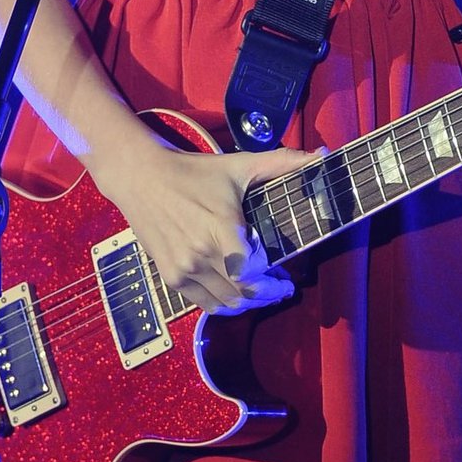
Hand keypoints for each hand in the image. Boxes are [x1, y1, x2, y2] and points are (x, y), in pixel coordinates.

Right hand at [90, 131, 321, 315]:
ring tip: (260, 294)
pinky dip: (223, 304)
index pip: (253, 274)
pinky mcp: (171, 276)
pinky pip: (203, 303)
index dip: (273, 283)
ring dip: (247, 303)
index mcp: (221, 228)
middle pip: (244, 294)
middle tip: (281, 290)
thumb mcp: (238, 165)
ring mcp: (184, 268)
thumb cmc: (193, 172)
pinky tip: (234, 295)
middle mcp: (202, 253)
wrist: (141, 177)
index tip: (287, 280)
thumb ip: (281, 163)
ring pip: (225, 303)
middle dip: (267, 296)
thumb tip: (320, 157)